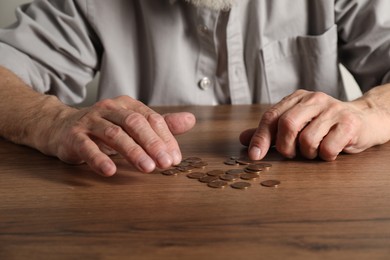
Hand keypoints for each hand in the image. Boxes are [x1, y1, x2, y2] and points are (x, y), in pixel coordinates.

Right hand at [41, 96, 195, 175]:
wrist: (62, 128)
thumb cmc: (105, 129)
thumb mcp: (133, 125)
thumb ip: (161, 125)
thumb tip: (191, 120)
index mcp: (127, 105)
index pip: (151, 118)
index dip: (165, 138)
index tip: (175, 158)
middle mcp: (109, 109)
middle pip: (135, 123)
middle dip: (153, 144)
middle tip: (166, 163)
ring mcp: (90, 121)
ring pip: (114, 135)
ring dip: (132, 152)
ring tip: (147, 168)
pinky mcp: (73, 136)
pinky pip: (87, 147)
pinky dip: (99, 159)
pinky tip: (111, 171)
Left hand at [240, 87, 389, 160]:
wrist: (365, 120)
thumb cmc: (325, 125)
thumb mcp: (296, 125)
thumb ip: (270, 131)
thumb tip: (243, 139)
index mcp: (297, 98)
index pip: (271, 116)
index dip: (261, 138)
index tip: (254, 156)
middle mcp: (314, 99)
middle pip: (287, 125)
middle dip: (285, 147)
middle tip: (291, 154)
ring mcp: (333, 109)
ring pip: (307, 139)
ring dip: (308, 153)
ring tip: (315, 150)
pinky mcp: (349, 123)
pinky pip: (327, 148)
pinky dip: (325, 156)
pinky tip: (330, 150)